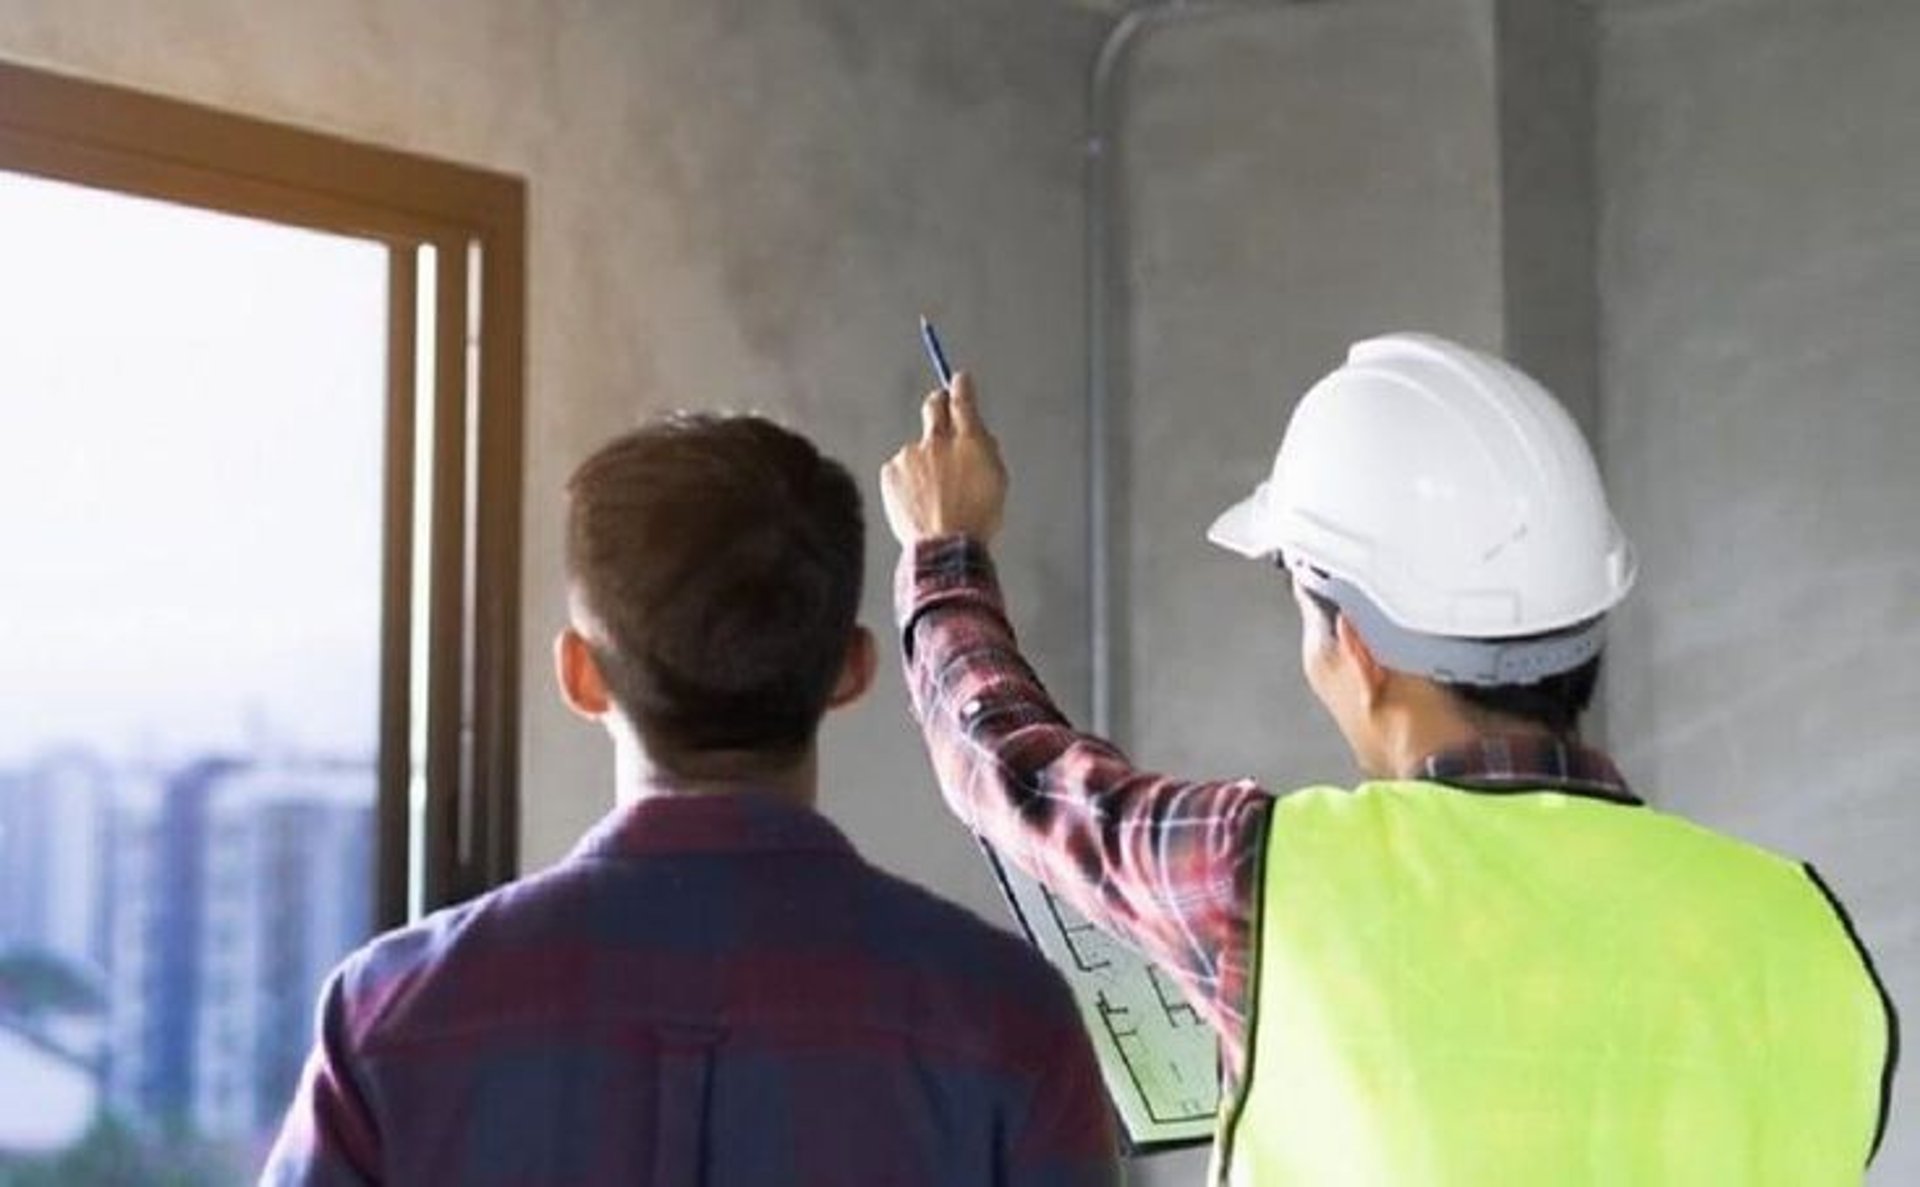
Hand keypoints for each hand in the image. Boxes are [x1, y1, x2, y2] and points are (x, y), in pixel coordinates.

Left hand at [880, 371, 1007, 545]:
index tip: (960, 379)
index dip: (961, 386)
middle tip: (940, 410)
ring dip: (923, 463)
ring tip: (933, 497)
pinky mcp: (891, 471)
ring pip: (917, 449)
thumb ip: (986, 450)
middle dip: (937, 404)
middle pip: (933, 406)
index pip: (963, 400)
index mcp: (969, 440)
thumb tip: (978, 436)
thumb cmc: (976, 519)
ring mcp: (911, 454)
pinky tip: (917, 503)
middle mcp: (937, 440)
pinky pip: (900, 469)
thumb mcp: (997, 480)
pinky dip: (906, 482)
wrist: (945, 547)